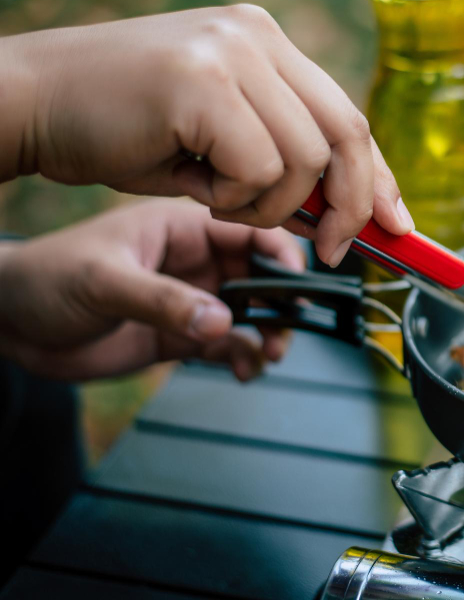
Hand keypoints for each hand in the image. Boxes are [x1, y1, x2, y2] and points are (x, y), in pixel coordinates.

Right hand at [0, 5, 412, 265]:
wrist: (29, 103)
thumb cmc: (123, 131)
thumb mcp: (219, 145)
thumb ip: (283, 164)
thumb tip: (345, 214)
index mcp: (267, 42)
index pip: (348, 115)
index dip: (379, 176)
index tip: (399, 224)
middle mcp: (257, 35)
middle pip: (347, 132)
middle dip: (353, 205)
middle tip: (335, 250)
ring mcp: (231, 51)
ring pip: (304, 159)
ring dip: (268, 206)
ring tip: (216, 198)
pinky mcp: (203, 80)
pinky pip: (259, 168)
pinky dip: (234, 199)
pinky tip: (193, 186)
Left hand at [0, 199, 305, 381]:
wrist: (10, 324)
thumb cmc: (46, 281)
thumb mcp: (104, 282)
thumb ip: (164, 301)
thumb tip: (224, 323)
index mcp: (181, 227)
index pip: (249, 230)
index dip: (281, 254)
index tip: (299, 285)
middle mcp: (195, 260)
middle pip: (261, 275)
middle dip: (282, 302)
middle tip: (287, 330)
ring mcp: (191, 298)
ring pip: (253, 313)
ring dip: (269, 333)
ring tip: (268, 355)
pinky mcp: (182, 335)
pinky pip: (230, 345)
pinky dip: (246, 358)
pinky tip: (244, 372)